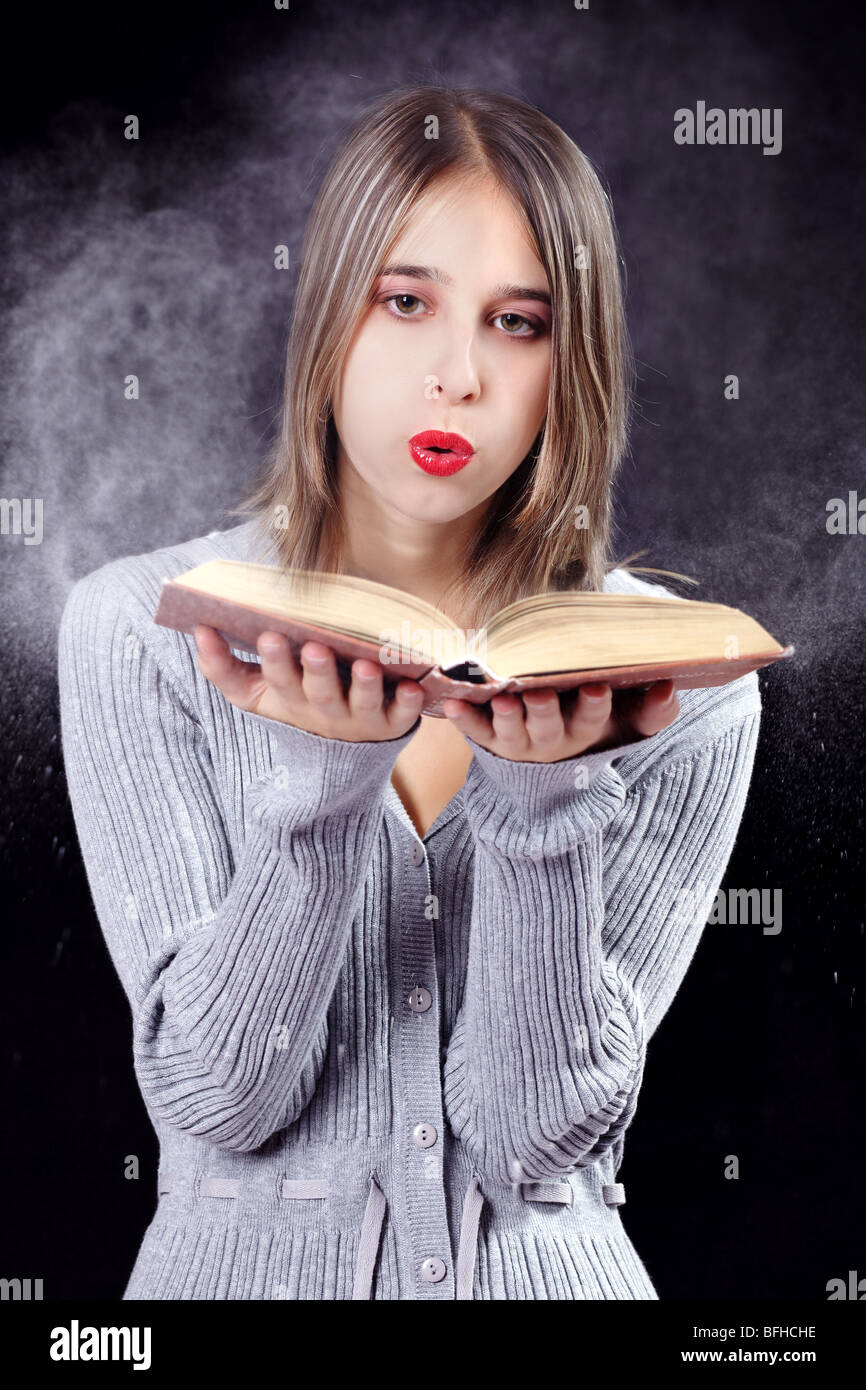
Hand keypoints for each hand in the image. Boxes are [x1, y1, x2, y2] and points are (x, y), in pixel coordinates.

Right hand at [193, 626, 424, 740]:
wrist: (338, 754)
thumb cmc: (294, 704)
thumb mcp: (254, 694)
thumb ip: (222, 666)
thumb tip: (198, 629)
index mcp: (291, 698)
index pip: (279, 680)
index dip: (274, 660)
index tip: (269, 634)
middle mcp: (326, 710)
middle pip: (320, 692)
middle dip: (316, 670)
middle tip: (315, 647)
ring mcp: (361, 718)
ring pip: (364, 703)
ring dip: (365, 687)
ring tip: (365, 668)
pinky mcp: (394, 722)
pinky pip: (404, 715)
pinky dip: (410, 703)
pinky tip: (415, 687)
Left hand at [441, 680, 680, 762]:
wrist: (547, 766)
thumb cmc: (591, 722)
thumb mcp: (627, 721)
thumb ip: (654, 710)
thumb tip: (670, 687)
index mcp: (584, 730)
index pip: (592, 719)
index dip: (594, 706)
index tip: (596, 688)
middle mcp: (550, 739)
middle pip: (548, 727)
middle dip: (545, 711)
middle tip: (541, 693)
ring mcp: (517, 740)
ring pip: (511, 731)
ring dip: (506, 716)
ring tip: (501, 699)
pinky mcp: (489, 739)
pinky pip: (474, 731)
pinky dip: (463, 719)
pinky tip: (450, 704)